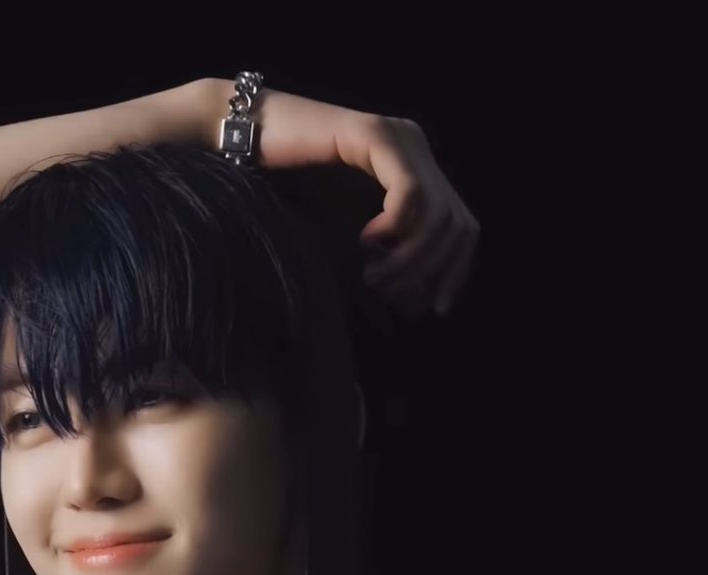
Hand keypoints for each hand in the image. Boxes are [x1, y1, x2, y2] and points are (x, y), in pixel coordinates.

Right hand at [245, 83, 479, 317]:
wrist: (245, 133)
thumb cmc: (283, 184)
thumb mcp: (346, 226)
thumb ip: (383, 254)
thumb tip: (416, 302)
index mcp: (415, 167)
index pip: (462, 226)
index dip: (455, 270)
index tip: (435, 308)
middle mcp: (415, 147)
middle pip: (456, 223)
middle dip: (430, 271)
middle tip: (391, 295)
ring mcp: (398, 138)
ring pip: (437, 212)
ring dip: (410, 257)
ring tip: (374, 276)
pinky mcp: (374, 134)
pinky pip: (407, 191)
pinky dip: (395, 226)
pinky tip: (366, 240)